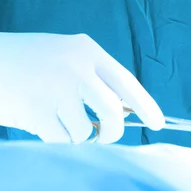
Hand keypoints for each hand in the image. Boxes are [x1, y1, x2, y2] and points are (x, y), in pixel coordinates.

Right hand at [0, 32, 164, 143]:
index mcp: (88, 50)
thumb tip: (124, 111)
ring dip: (75, 134)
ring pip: (85, 131)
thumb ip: (94, 77)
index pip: (126, 82)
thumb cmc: (31, 60)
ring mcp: (57, 88)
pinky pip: (60, 139)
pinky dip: (55, 137)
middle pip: (113, 112)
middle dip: (112, 132)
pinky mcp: (37, 109)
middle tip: (104, 135)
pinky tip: (41, 119)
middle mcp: (77, 67)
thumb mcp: (68, 56)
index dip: (145, 104)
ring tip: (57, 116)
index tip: (158, 123)